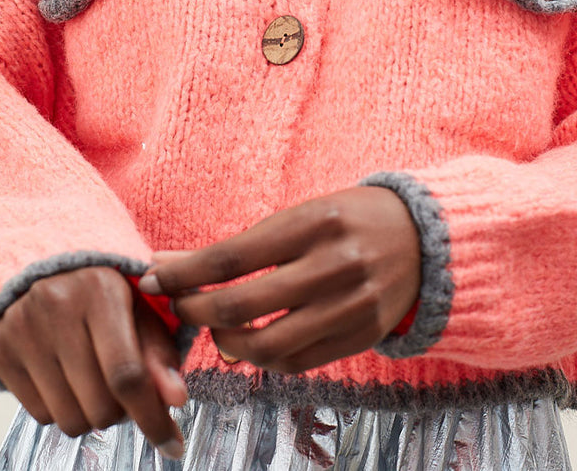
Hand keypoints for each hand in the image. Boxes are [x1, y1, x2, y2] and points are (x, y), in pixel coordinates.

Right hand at [0, 266, 186, 456]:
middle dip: (121, 412)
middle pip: (100, 406)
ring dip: (91, 414)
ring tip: (94, 382)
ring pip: (69, 420)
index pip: (126, 373)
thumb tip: (176, 399)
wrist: (43, 263)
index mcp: (100, 290)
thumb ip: (160, 353)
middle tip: (123, 390)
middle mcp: (55, 306)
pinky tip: (66, 378)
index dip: (152, 417)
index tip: (172, 444)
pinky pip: (39, 416)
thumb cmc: (102, 292)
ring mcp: (20, 328)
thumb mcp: (140, 308)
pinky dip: (61, 408)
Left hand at [140, 187, 420, 373]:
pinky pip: (299, 363)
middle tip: (177, 306)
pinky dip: (264, 359)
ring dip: (226, 342)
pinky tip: (250, 343)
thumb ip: (244, 243)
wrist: (424, 238)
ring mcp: (351, 306)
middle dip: (195, 310)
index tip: (152, 276)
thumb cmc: (348, 219)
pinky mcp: (361, 336)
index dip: (184, 271)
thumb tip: (171, 263)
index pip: (232, 256)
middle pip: (242, 304)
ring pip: (268, 346)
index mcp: (314, 222)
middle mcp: (334, 265)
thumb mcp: (302, 214)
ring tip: (215, 327)